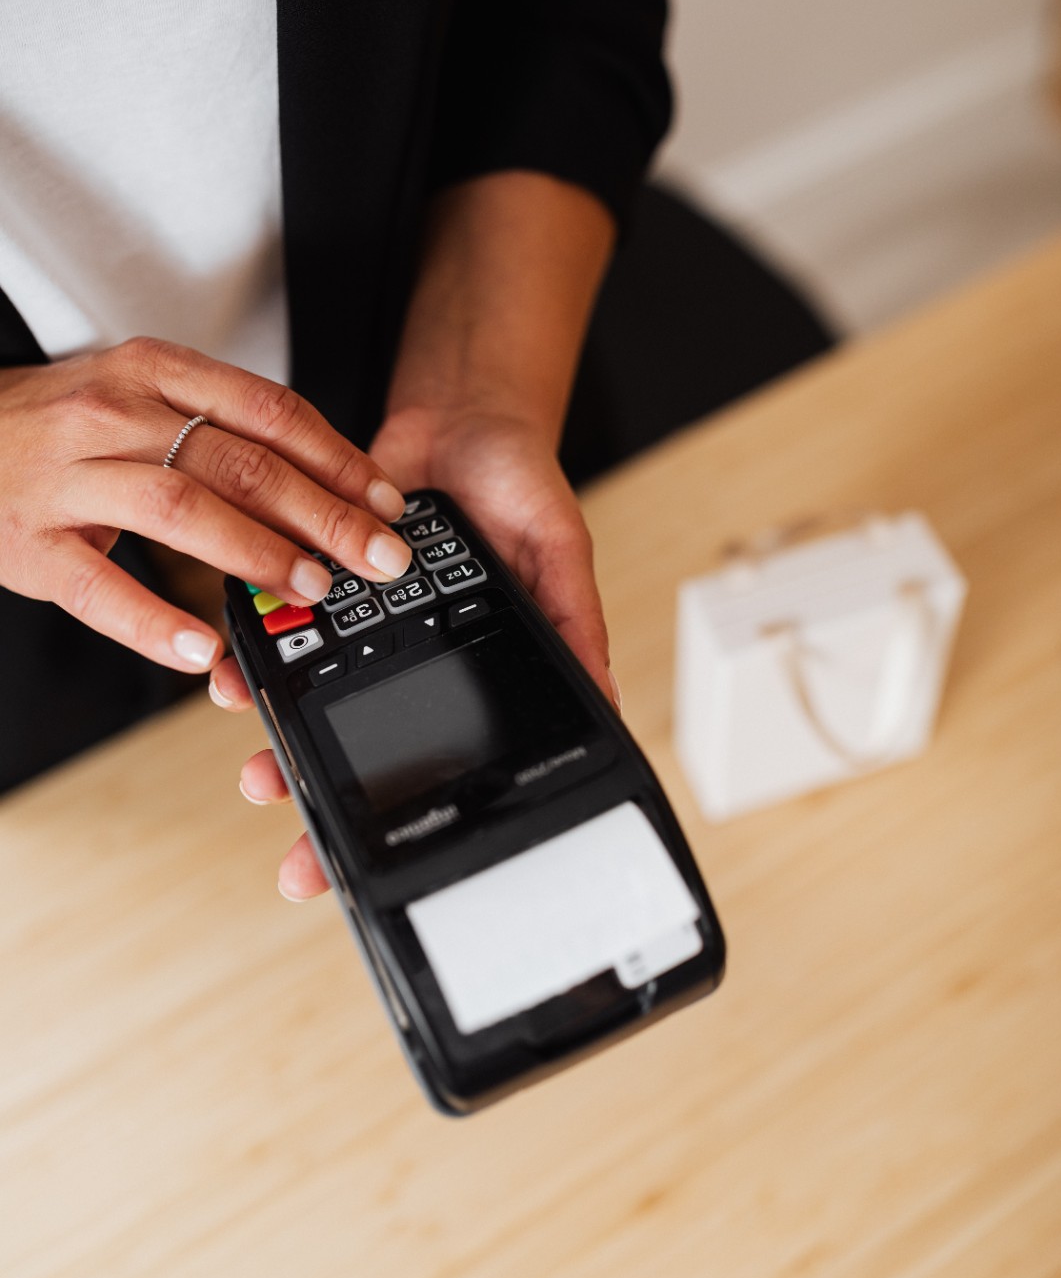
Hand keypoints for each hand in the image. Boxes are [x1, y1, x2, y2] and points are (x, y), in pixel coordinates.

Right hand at [0, 338, 411, 670]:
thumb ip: (219, 425)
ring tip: (311, 587)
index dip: (336, 458)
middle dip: (321, 513)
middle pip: (237, 461)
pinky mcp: (31, 546)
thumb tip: (323, 479)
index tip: (384, 500)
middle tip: (374, 555)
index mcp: (152, 371)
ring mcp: (68, 480)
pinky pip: (99, 588)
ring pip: (179, 510)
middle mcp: (113, 416)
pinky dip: (155, 622)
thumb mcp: (140, 392)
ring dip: (256, 552)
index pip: (266, 410)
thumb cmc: (60, 422)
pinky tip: (203, 647)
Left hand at [211, 405, 619, 899]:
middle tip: (291, 845)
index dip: (396, 810)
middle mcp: (403, 657)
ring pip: (309, 701)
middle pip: (357, 747)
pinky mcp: (316, 580)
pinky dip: (255, 659)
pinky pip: (278, 629)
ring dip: (279, 737)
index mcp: (464, 665)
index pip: (431, 759)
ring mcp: (356, 625)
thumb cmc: (519, 486)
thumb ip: (573, 625)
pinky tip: (241, 678)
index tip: (358, 864)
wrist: (461, 413)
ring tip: (260, 767)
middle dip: (319, 800)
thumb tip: (603, 698)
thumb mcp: (559, 555)